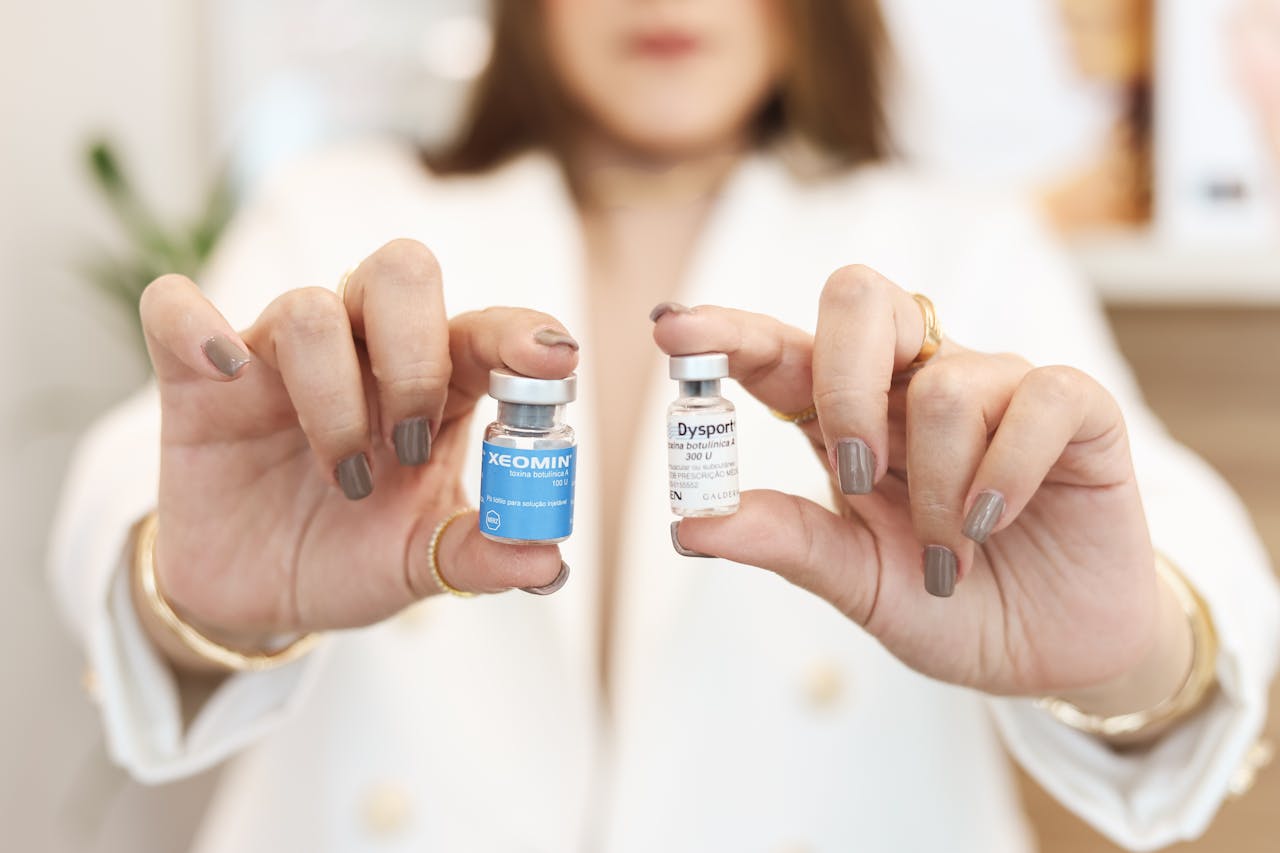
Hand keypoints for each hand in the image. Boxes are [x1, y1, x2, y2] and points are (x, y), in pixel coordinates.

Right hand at [138, 240, 574, 664]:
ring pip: (310, 309)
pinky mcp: (199, 378)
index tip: (555, 361)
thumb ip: (482, 555)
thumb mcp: (422, 564)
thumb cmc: (352, 555)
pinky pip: (177, 309)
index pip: (482, 328)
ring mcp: (280, 357)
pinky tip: (225, 369)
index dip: (520, 332)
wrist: (260, 597)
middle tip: (415, 441)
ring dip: (336, 398)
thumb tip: (547, 561)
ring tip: (347, 478)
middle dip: (417, 353)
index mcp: (436, 384)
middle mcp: (363, 353)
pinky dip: (195, 324)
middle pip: (401, 273)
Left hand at [652, 265, 1186, 703]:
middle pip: (860, 299)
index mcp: (848, 418)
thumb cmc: (950, 605)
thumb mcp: (858, 583)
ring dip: (938, 488)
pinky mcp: (1076, 408)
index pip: (782, 351)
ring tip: (950, 558)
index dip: (730, 332)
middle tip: (855, 473)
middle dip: (843, 381)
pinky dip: (1007, 471)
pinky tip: (996, 522)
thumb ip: (787, 542)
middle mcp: (915, 385)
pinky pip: (1037, 399)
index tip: (673, 328)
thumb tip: (692, 523)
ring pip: (945, 383)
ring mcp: (998, 387)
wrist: (1055, 653)